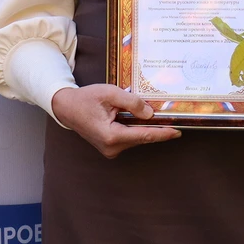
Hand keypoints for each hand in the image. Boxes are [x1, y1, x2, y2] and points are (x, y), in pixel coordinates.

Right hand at [51, 84, 180, 158]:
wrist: (66, 108)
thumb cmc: (85, 99)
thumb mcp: (109, 94)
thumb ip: (132, 103)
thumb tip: (150, 113)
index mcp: (111, 136)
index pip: (143, 135)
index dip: (162, 134)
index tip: (177, 132)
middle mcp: (112, 147)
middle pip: (141, 137)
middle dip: (155, 127)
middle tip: (170, 117)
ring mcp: (110, 150)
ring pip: (136, 138)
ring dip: (144, 127)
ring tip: (150, 113)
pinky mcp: (110, 147)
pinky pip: (129, 138)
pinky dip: (135, 129)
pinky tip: (138, 118)